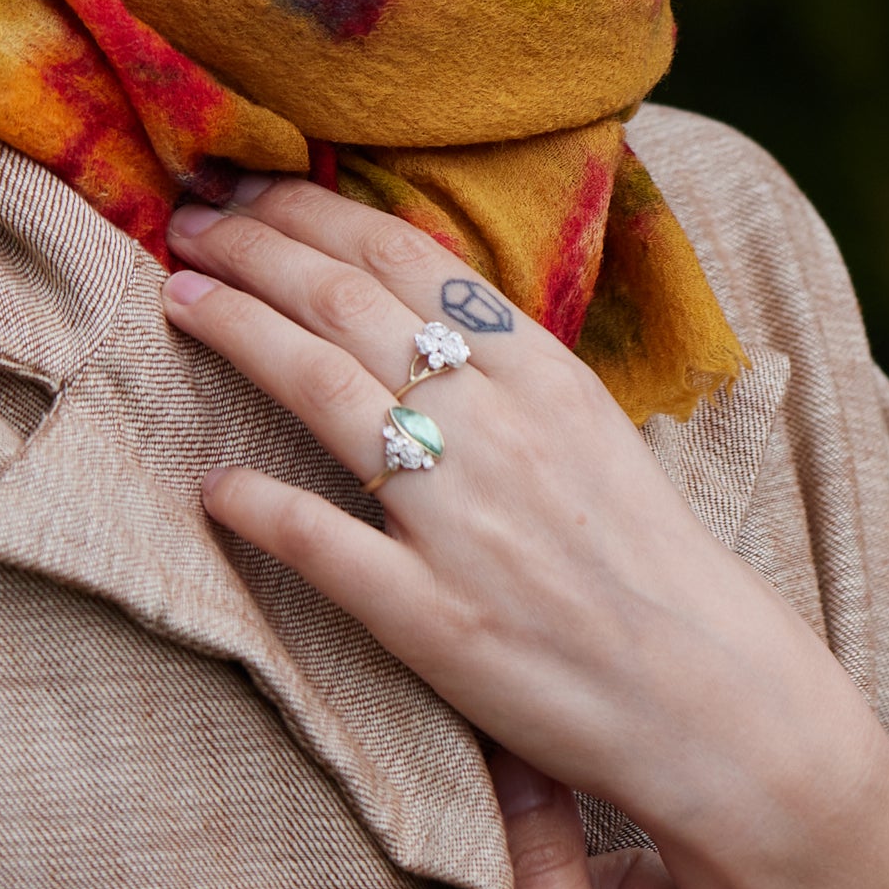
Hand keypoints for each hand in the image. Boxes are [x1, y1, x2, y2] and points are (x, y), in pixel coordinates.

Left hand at [165, 177, 888, 888]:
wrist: (713, 697)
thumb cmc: (639, 556)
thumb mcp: (585, 424)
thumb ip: (497, 358)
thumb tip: (399, 287)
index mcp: (540, 372)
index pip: (404, 255)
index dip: (308, 212)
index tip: (243, 191)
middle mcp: (500, 430)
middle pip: (347, 304)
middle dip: (251, 250)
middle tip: (186, 222)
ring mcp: (465, 524)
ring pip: (324, 392)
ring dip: (237, 332)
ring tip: (176, 299)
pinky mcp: (437, 621)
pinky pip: (324, 545)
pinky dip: (257, 505)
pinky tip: (209, 482)